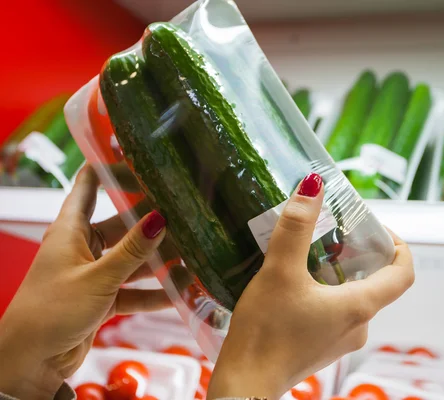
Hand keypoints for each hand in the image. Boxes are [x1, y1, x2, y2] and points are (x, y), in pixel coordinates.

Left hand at [0, 166, 171, 398]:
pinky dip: (154, 293)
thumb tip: (159, 219)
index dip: (110, 168)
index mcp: (70, 230)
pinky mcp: (103, 299)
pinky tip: (181, 293)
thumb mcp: (97, 278)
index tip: (138, 156)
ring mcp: (94, 274)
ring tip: (193, 258)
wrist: (30, 361)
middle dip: (152, 223)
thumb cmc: (50, 312)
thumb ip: (131, 251)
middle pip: (123, 226)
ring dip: (159, 263)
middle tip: (184, 213)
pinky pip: (134, 290)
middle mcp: (82, 247)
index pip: (88, 187)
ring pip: (133, 261)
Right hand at [208, 173, 414, 399]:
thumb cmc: (266, 332)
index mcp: (360, 307)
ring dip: (338, 273)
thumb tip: (314, 185)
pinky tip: (295, 283)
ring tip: (309, 253)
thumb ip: (296, 228)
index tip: (377, 229)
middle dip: (359, 255)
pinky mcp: (321, 347)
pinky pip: (335, 312)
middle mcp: (358, 326)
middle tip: (333, 233)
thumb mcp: (279, 272)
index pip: (404, 274)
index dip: (400, 247)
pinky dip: (324, 291)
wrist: (245, 385)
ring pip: (352, 297)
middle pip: (376, 283)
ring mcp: (340, 340)